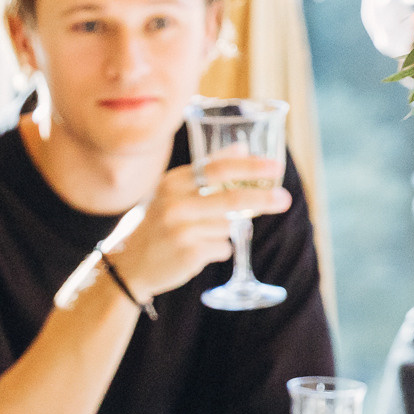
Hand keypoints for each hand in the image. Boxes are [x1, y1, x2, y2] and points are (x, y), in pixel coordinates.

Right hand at [109, 156, 289, 299]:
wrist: (130, 266)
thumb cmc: (159, 224)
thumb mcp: (174, 193)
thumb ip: (206, 171)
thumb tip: (242, 147)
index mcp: (172, 183)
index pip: (216, 169)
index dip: (249, 166)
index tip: (275, 167)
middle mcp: (174, 204)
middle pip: (231, 198)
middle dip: (263, 197)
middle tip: (284, 199)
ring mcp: (180, 229)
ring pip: (229, 226)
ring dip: (224, 231)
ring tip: (200, 237)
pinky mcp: (189, 253)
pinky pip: (224, 247)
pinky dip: (218, 250)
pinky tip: (196, 252)